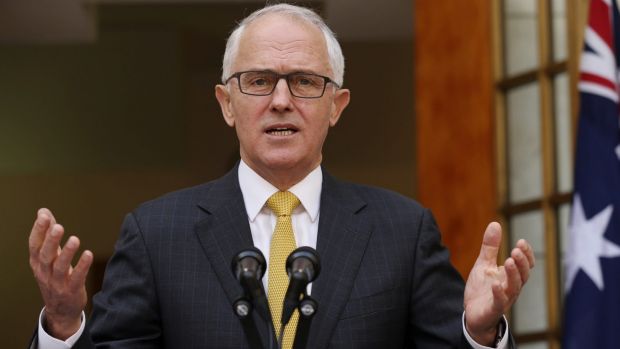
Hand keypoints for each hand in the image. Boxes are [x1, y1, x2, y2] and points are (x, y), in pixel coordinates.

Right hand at [28, 208, 92, 339]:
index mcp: (37, 262)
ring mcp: (57, 282)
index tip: (44, 216)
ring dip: (67, 253)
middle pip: (45, 255)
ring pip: (59, 267)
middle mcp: (44, 272)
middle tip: (58, 227)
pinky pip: (77, 277)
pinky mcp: (71, 290)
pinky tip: (89, 254)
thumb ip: (47, 233)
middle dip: (50, 240)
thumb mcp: (48, 256)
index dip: (38, 230)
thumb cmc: (54, 276)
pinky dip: (82, 266)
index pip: (34, 245)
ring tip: (75, 239)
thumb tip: (43, 211)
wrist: (60, 309)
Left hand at [463, 222, 534, 344]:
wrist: (473, 314)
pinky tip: (496, 284)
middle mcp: (510, 288)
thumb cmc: (482, 289)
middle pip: (522, 275)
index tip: (522, 242)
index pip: (524, 265)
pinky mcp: (493, 309)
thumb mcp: (484, 264)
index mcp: (510, 276)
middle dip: (521, 263)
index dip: (526, 255)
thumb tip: (495, 224)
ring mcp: (503, 299)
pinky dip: (499, 293)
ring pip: (514, 288)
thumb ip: (490, 247)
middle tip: (516, 250)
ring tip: (508, 260)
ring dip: (513, 274)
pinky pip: (499, 302)